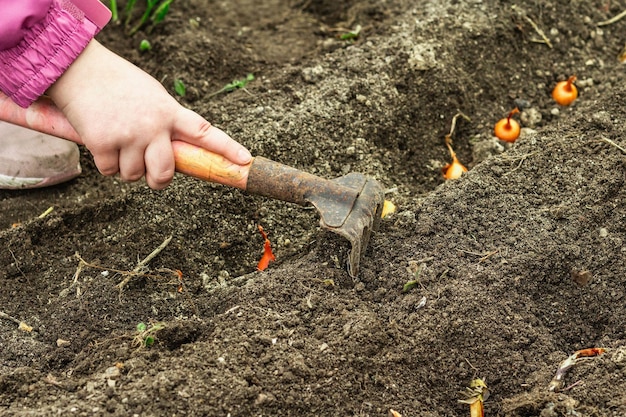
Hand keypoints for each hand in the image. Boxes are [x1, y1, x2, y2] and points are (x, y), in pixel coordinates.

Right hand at [47, 40, 250, 188]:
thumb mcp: (153, 97)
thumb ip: (167, 123)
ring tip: (118, 141)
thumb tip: (175, 154)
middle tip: (151, 175)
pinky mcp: (104, 143)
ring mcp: (130, 135)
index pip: (205, 133)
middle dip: (158, 180)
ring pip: (134, 175)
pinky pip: (110, 171)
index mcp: (170, 112)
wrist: (79, 68)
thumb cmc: (119, 84)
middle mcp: (154, 126)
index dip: (227, 149)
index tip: (245, 161)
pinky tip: (101, 141)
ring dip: (125, 167)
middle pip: (165, 172)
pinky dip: (105, 163)